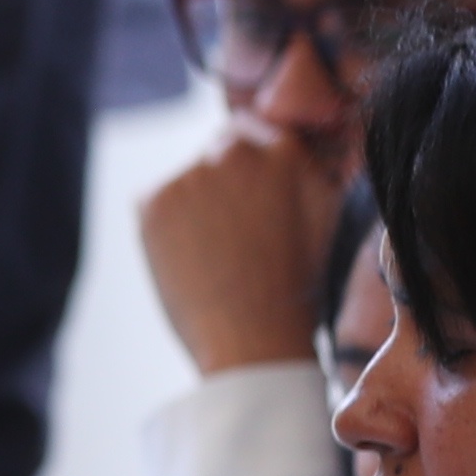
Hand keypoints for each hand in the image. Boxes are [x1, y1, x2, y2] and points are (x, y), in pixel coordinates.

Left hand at [136, 117, 337, 374]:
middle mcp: (240, 152)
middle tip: (231, 239)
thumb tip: (282, 146)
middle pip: (217, 150)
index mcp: (287, 153)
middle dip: (220, 184)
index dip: (248, 172)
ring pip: (186, 179)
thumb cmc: (293, 293)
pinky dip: (163, 228)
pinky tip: (188, 262)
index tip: (248, 205)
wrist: (254, 341)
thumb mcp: (322, 220)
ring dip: (192, 206)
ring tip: (214, 259)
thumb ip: (304, 171)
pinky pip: (154, 202)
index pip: (252, 133)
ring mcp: (194, 173)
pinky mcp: (155, 198)